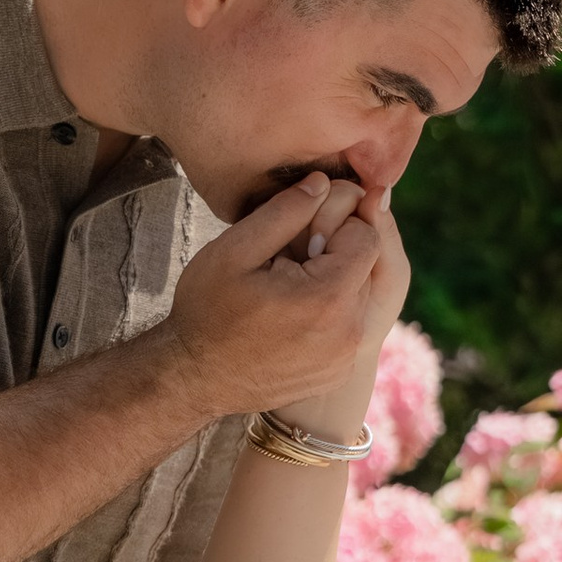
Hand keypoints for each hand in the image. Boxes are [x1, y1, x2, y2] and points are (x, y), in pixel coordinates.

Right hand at [163, 176, 401, 424]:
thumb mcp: (235, 250)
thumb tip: (323, 183)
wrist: (194, 378)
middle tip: (290, 262)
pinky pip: (350, 328)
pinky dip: (331, 316)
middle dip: (336, 254)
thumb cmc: (208, 310)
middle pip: (366, 267)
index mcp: (328, 297)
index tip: (301, 237)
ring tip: (289, 291)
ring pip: (360, 297)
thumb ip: (284, 212)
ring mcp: (345, 357)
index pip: (368, 235)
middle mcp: (349, 331)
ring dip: (333, 284)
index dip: (337, 225)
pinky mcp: (338, 372)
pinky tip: (292, 319)